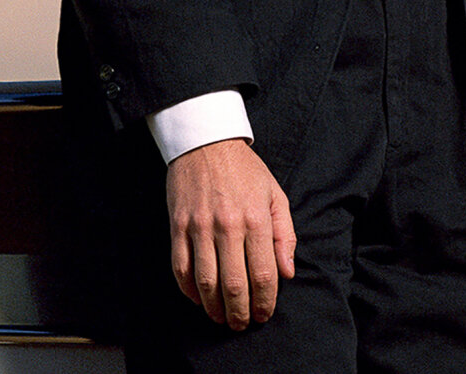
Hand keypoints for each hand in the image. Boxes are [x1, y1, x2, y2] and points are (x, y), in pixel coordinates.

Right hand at [164, 137, 296, 329]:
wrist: (206, 141)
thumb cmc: (245, 170)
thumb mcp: (276, 195)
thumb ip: (285, 235)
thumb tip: (288, 272)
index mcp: (256, 219)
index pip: (263, 275)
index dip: (265, 302)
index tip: (264, 314)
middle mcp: (228, 226)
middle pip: (234, 285)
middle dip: (240, 312)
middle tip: (242, 324)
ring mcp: (199, 227)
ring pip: (206, 282)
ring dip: (213, 308)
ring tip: (220, 318)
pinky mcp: (177, 225)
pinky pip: (180, 267)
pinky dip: (188, 289)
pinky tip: (198, 298)